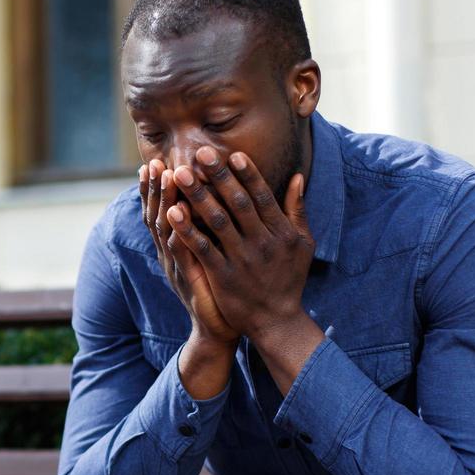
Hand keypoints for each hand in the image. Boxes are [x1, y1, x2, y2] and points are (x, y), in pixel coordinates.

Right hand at [139, 158, 240, 346]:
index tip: (155, 162)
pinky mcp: (189, 278)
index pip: (162, 210)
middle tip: (155, 162)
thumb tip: (213, 200)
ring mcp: (177, 266)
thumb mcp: (211, 254)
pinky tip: (178, 212)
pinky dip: (178, 230)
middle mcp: (170, 254)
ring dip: (166, 201)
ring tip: (167, 177)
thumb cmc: (218, 288)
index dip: (156, 189)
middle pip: (157, 215)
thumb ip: (208, 228)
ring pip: (166, 229)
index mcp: (175, 246)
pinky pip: (181, 250)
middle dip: (155, 188)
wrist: (218, 327)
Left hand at [165, 146, 323, 390]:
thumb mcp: (302, 243)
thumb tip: (297, 176)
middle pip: (237, 203)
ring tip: (180, 174)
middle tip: (200, 153)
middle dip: (218, 176)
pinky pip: (202, 248)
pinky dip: (188, 229)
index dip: (247, 174)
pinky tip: (172, 211)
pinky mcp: (223, 276)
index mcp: (281, 231)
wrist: (277, 321)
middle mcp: (262, 242)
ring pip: (217, 221)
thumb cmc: (290, 279)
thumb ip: (297, 209)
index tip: (231, 154)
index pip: (261, 196)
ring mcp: (242, 259)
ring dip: (197, 195)